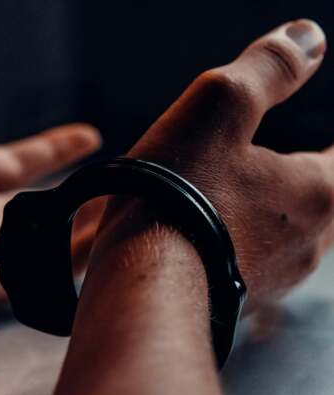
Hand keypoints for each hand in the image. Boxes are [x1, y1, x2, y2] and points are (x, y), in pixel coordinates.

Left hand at [0, 55, 100, 328]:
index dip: (54, 148)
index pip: (17, 161)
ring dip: (81, 231)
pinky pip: (34, 274)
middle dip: (75, 197)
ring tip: (123, 218)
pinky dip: (67, 265)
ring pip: (43, 242)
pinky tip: (105, 253)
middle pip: (37, 204)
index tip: (88, 136)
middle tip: (113, 191)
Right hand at [91, 19, 328, 309]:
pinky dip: (243, 241)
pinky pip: (255, 261)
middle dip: (309, 176)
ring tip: (241, 195)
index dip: (332, 146)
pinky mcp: (239, 299)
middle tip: (289, 161)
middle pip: (324, 198)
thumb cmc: (176, 195)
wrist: (138, 280)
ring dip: (272, 211)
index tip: (321, 145)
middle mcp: (307, 241)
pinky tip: (214, 233)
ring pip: (289, 234)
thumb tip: (308, 37)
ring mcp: (274, 278)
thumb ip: (268, 68)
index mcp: (318, 191)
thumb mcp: (219, 107)